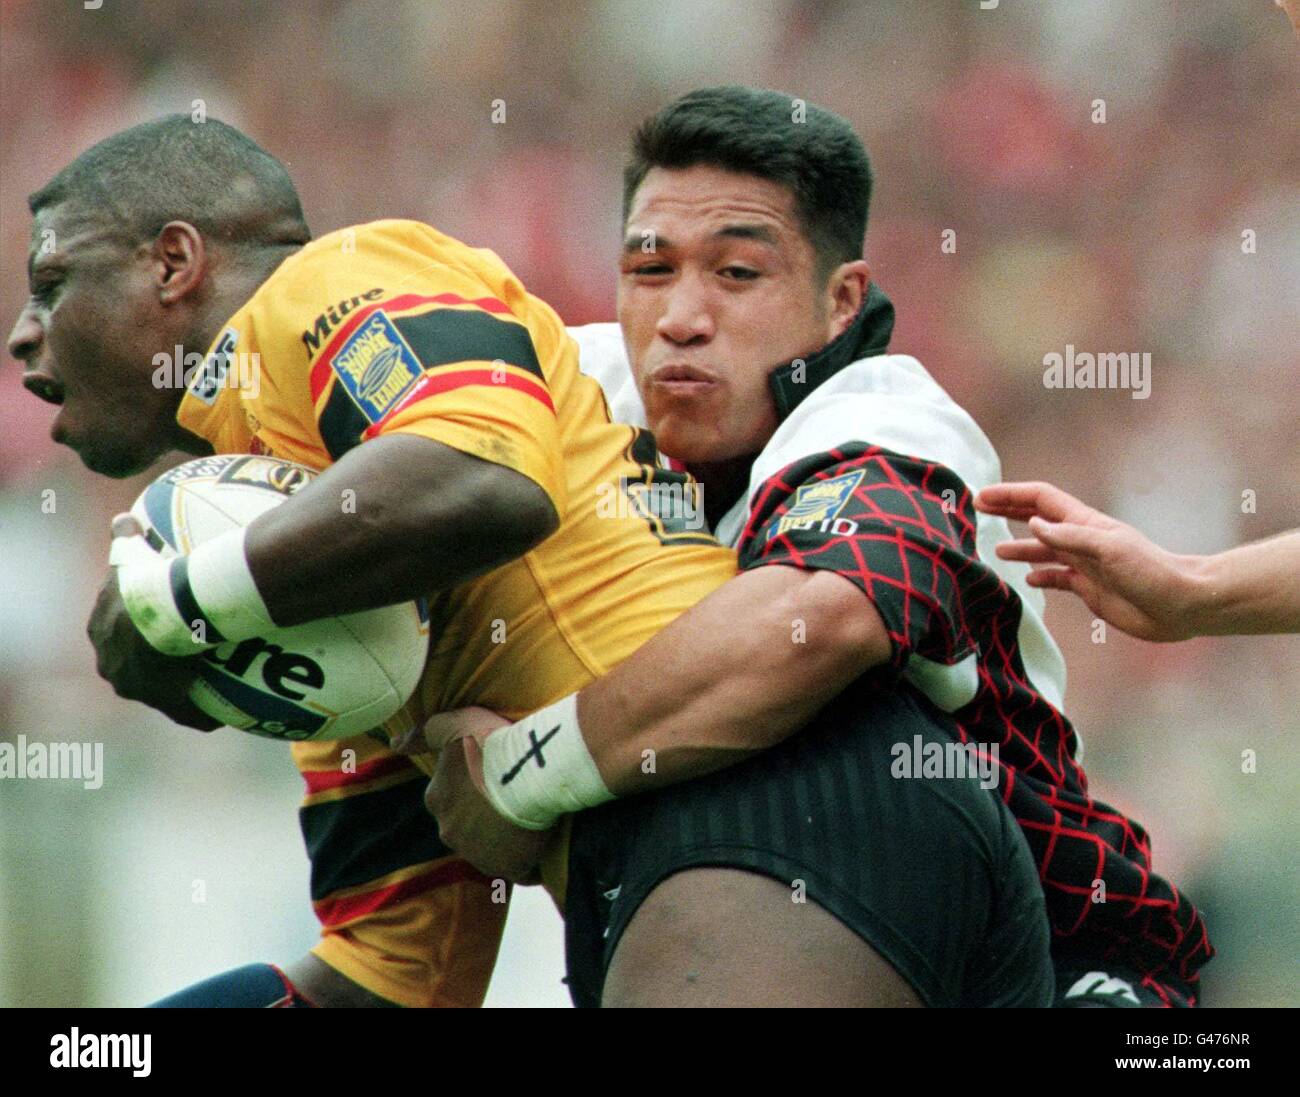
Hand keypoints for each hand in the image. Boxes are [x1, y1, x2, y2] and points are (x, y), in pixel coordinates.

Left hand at [87, 514, 220, 729]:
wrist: (166, 615)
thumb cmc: (146, 582)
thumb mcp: (132, 554)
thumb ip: (124, 537)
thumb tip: (124, 517)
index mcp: (103, 633)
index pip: (112, 635)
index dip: (131, 632)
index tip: (151, 628)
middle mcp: (113, 665)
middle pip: (132, 667)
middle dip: (150, 666)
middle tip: (179, 656)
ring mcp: (140, 687)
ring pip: (159, 691)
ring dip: (177, 690)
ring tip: (202, 684)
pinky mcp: (167, 701)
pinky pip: (189, 711)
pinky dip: (203, 713)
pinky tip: (219, 715)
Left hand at [405, 707, 550, 883]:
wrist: (533, 772)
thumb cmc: (494, 744)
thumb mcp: (455, 723)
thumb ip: (425, 732)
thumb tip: (395, 743)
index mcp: (438, 797)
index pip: (451, 798)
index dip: (473, 788)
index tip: (495, 777)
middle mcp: (449, 830)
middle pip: (467, 825)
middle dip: (485, 817)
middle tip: (514, 796)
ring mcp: (478, 853)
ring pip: (491, 848)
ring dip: (505, 838)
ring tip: (532, 817)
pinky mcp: (508, 868)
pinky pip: (517, 868)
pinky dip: (527, 860)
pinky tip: (541, 844)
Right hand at [975, 481, 1203, 641]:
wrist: (1180, 604)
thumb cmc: (1150, 572)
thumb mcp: (1108, 549)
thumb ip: (1068, 537)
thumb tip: (1032, 523)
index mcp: (1084, 524)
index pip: (1040, 500)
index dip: (1010, 495)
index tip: (982, 496)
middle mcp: (1081, 540)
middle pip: (1037, 519)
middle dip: (1009, 512)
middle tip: (979, 510)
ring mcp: (1085, 564)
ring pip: (1044, 550)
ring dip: (1020, 547)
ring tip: (996, 550)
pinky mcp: (1090, 588)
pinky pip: (1057, 578)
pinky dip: (1040, 576)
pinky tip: (1029, 580)